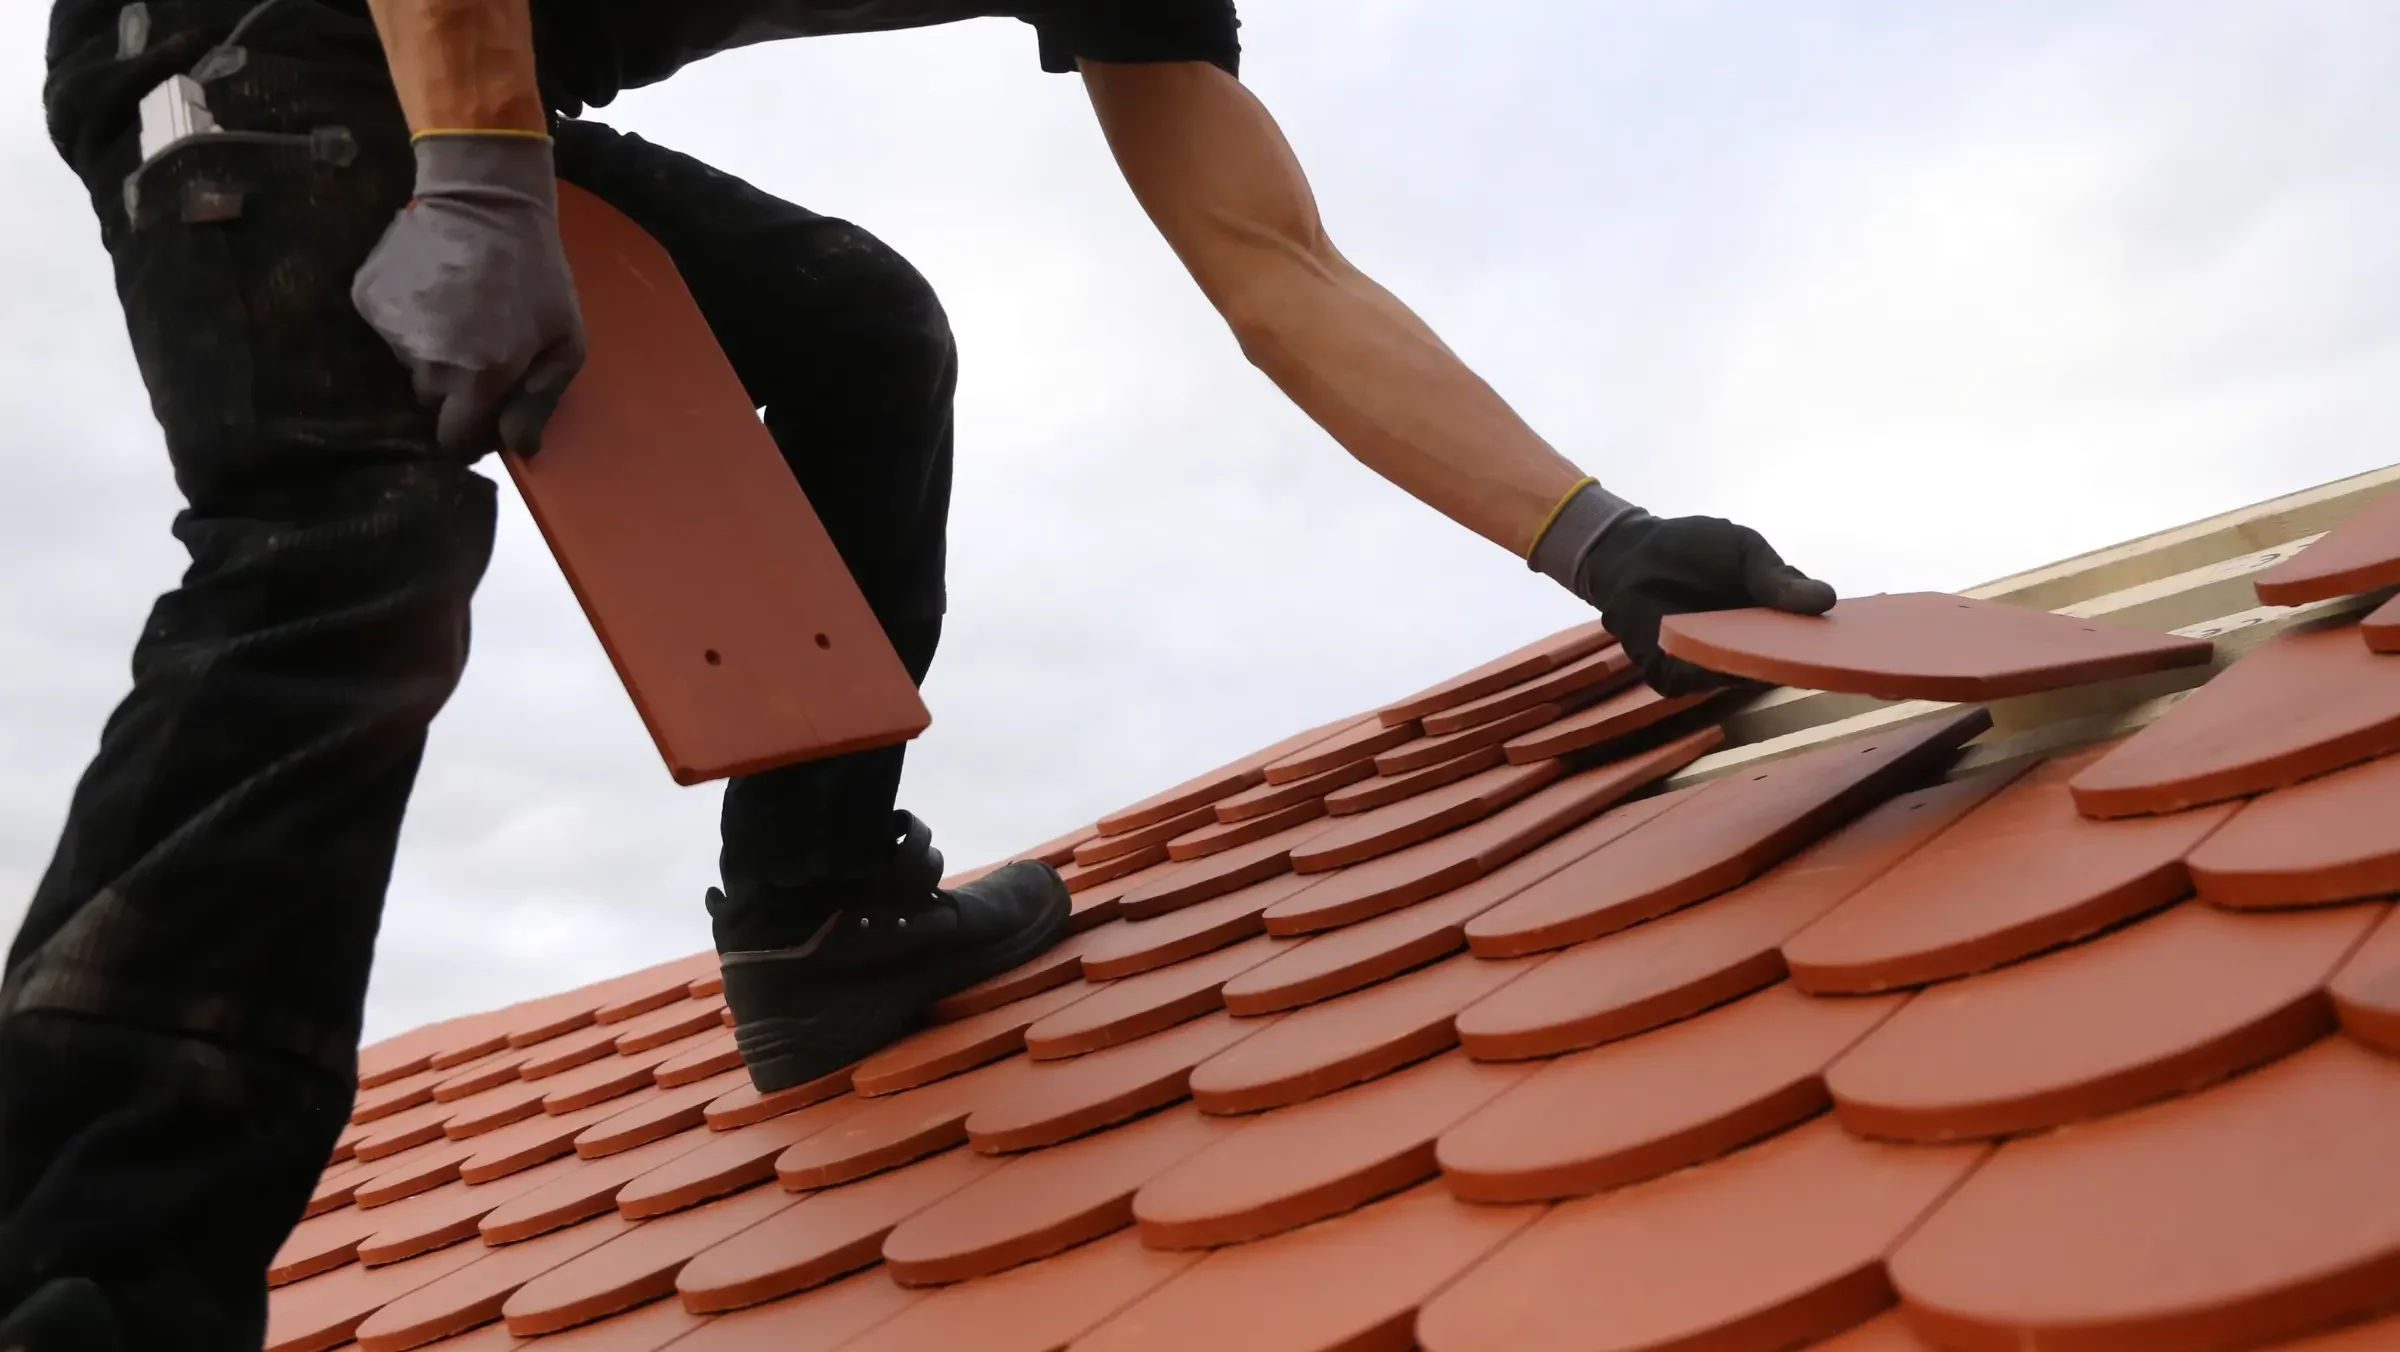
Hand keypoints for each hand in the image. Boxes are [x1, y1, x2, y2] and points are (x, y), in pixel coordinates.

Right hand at [352, 133, 585, 457]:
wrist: (484, 200)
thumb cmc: (537, 275)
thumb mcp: (564, 341)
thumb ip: (541, 402)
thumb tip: (518, 448)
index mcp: (479, 378)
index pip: (454, 440)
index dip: (470, 433)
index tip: (483, 414)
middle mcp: (428, 362)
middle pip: (431, 403)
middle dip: (453, 390)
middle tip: (478, 349)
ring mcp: (392, 330)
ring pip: (409, 366)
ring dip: (431, 352)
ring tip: (458, 312)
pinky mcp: (368, 299)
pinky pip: (388, 330)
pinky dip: (408, 319)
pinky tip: (433, 291)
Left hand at [1577, 512, 1836, 695]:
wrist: (1632, 549)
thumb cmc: (1693, 547)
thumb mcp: (1744, 551)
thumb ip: (1778, 578)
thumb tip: (1828, 599)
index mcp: (1769, 623)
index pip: (1806, 641)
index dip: (1828, 645)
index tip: (1857, 645)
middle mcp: (1745, 650)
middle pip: (1780, 665)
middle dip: (1801, 660)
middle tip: (1827, 655)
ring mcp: (1711, 666)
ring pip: (1744, 676)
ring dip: (1760, 666)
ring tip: (1783, 654)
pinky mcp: (1675, 676)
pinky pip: (1702, 678)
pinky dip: (1716, 669)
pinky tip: (1732, 656)